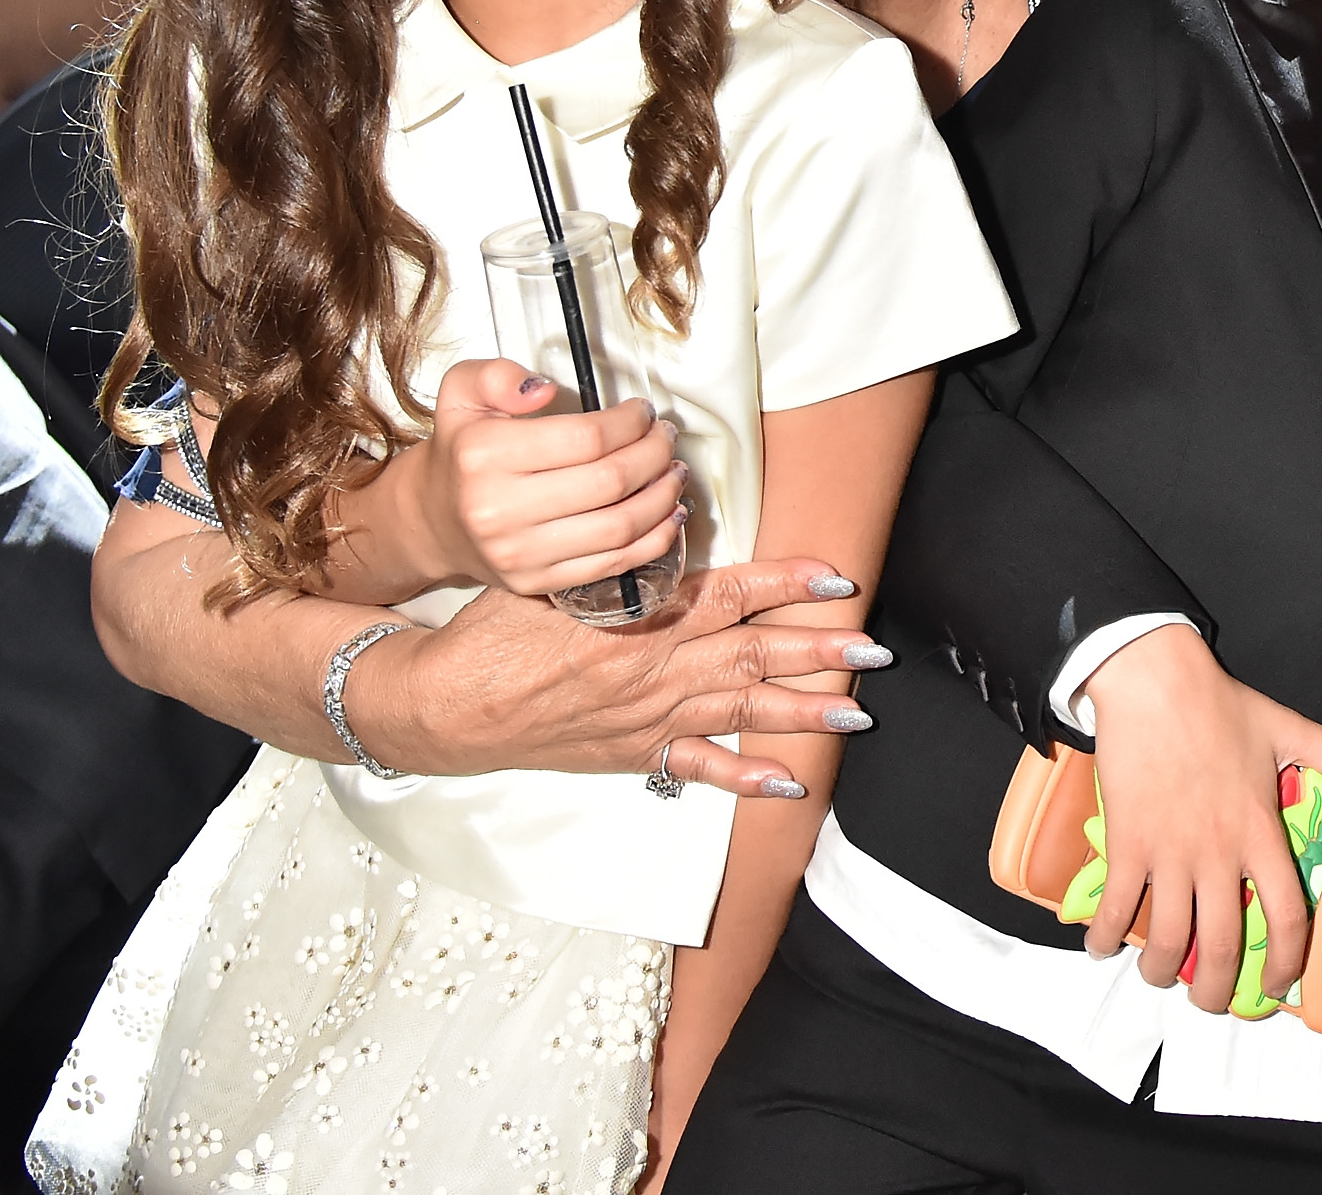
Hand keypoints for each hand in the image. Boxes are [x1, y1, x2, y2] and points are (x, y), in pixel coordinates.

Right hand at [346, 557, 889, 788]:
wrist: (448, 704)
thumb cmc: (495, 630)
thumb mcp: (558, 576)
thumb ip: (621, 565)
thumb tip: (670, 536)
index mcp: (639, 618)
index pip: (731, 595)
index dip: (788, 586)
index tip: (838, 581)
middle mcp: (655, 669)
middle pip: (753, 658)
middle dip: (819, 654)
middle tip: (873, 652)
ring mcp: (648, 717)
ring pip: (740, 713)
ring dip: (802, 714)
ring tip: (855, 714)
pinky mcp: (632, 753)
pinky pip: (697, 770)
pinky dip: (744, 779)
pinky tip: (788, 784)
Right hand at [389, 357, 690, 596]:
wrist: (433, 521)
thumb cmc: (461, 451)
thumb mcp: (461, 392)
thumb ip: (497, 375)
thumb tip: (544, 389)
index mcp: (483, 455)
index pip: (585, 438)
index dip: (630, 423)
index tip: (644, 412)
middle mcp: (498, 510)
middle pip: (609, 481)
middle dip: (654, 454)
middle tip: (666, 438)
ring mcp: (519, 554)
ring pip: (619, 527)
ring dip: (662, 497)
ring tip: (673, 471)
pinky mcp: (537, 583)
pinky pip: (612, 565)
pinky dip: (654, 541)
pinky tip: (669, 514)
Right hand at [1077, 624, 1321, 1011]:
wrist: (1155, 682)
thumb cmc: (1218, 704)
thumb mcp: (1287, 726)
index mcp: (1261, 832)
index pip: (1287, 916)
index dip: (1285, 963)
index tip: (1275, 985)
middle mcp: (1220, 854)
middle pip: (1220, 946)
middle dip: (1213, 990)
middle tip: (1207, 1000)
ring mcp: (1171, 852)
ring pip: (1168, 938)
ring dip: (1160, 970)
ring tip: (1157, 974)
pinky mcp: (1128, 843)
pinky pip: (1117, 906)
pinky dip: (1106, 937)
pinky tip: (1101, 946)